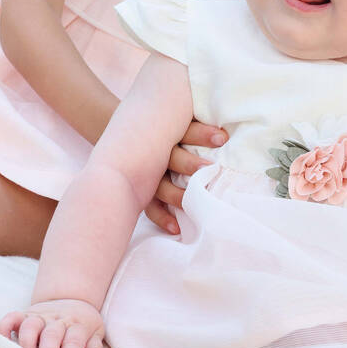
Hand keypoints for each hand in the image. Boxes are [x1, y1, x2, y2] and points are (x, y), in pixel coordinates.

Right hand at [0, 299, 104, 347]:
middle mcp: (57, 319)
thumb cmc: (83, 324)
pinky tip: (2, 344)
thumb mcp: (95, 332)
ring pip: (30, 327)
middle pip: (51, 335)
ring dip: (27, 346)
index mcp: (77, 324)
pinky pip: (11, 318)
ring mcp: (39, 316)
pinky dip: (3, 329)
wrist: (72, 297)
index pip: (73, 341)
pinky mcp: (24, 314)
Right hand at [143, 120, 227, 234]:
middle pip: (171, 157)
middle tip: (208, 168)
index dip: (202, 134)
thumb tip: (226, 128)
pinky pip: (150, 206)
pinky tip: (175, 227)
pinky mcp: (142, 191)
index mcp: (166, 130)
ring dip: (176, 194)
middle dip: (189, 163)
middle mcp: (155, 152)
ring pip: (159, 184)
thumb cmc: (165, 127)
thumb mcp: (177, 119)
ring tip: (192, 202)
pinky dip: (162, 217)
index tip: (223, 138)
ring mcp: (146, 173)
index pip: (184, 130)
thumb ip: (194, 122)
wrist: (120, 131)